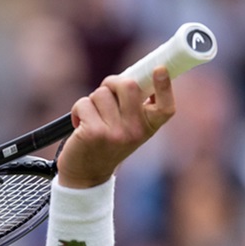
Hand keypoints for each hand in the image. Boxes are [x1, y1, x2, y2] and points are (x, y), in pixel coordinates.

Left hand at [55, 66, 175, 187]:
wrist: (86, 175)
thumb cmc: (107, 143)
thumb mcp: (128, 128)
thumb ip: (134, 106)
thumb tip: (131, 77)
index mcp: (149, 127)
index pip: (166, 107)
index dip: (165, 86)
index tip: (160, 69)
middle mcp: (135, 131)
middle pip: (128, 85)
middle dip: (112, 83)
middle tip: (105, 93)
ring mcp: (115, 133)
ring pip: (101, 93)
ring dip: (92, 101)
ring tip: (92, 117)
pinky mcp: (93, 133)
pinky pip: (84, 103)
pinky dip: (78, 110)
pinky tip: (80, 125)